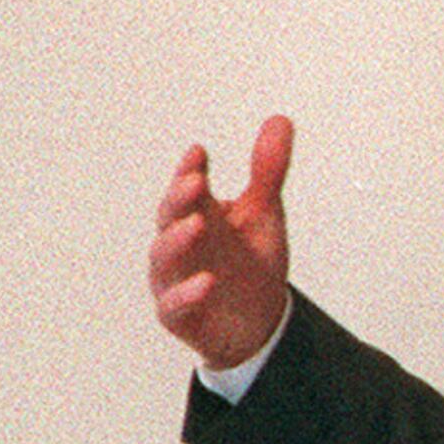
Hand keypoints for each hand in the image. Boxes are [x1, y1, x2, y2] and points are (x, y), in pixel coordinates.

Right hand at [150, 115, 296, 370]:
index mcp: (196, 216)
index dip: (189, 171)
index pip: (186, 190)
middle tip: (196, 182)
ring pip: (163, 259)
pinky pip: (174, 306)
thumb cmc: (251, 264)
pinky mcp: (181, 316)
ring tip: (197, 225)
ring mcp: (175, 280)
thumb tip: (280, 120)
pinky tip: (206, 282)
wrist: (258, 324)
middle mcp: (180, 245)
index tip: (200, 153)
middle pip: (169, 218)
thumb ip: (267, 171)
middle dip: (179, 200)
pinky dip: (187, 295)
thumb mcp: (264, 214)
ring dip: (177, 241)